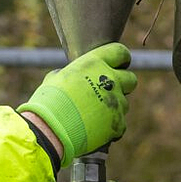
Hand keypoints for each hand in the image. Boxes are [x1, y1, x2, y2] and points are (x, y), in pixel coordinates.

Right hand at [18, 44, 137, 160]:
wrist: (52, 129)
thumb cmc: (49, 102)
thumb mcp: (54, 79)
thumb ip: (68, 75)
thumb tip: (66, 76)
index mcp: (95, 64)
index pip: (120, 52)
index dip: (121, 59)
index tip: (118, 65)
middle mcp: (110, 80)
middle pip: (131, 79)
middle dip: (123, 85)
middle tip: (109, 92)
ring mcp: (117, 102)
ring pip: (124, 104)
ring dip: (113, 108)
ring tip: (93, 115)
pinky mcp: (118, 123)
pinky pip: (120, 124)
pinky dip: (110, 127)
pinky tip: (95, 129)